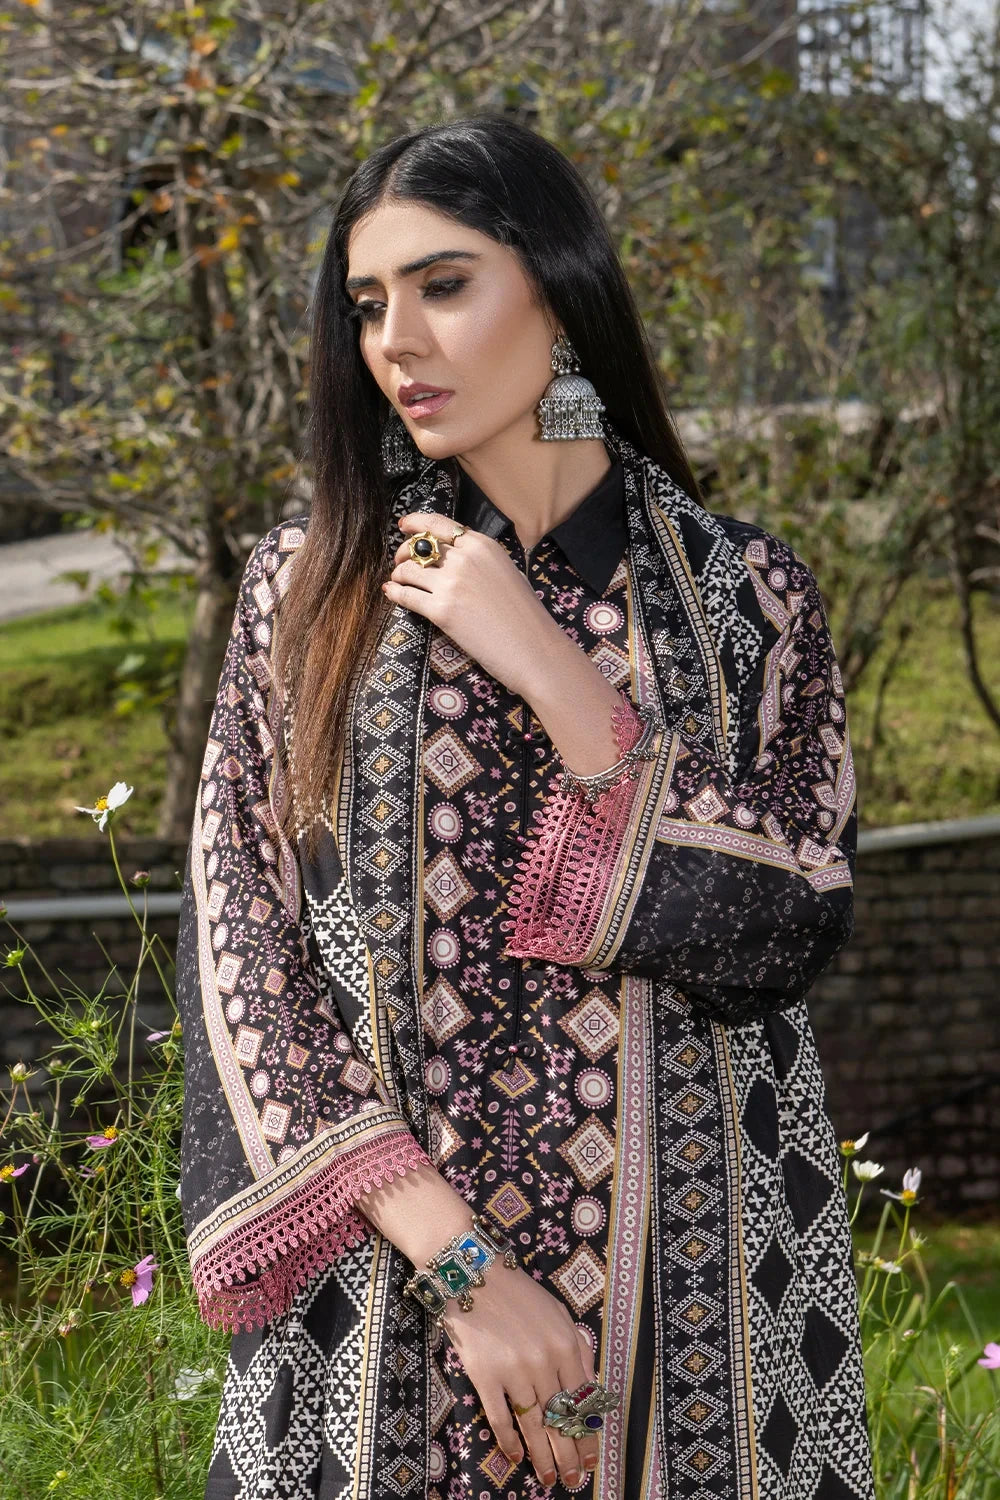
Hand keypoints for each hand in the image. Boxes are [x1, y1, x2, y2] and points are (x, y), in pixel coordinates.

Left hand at [383, 514, 562, 698]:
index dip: (416, 523)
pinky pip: (406, 595)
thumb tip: (453, 554)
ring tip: (399, 582)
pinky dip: (395, 593)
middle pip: (418, 546)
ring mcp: (451, 585)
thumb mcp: (506, 571)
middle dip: (403, 553)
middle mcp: (464, 559)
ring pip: (407, 570)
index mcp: (481, 546)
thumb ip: (480, 559)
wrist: (534, 649)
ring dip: (398, 575)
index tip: (404, 527)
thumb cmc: (525, 615)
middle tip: (400, 563)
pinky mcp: (442, 611)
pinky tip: (391, 593)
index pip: (438, 524)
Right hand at [440, 1258, 602, 1487]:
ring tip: (549, 1479)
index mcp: (566, 1345)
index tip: (590, 1460)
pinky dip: (509, 1441)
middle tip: (573, 1482)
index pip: (582, 1401)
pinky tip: (516, 1457)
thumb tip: (590, 1386)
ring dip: (542, 1457)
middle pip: (560, 1419)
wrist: (474, 1274)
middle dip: (568, 1455)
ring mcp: (514, 1370)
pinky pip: (501, 1417)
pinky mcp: (485, 1376)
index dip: (587, 1435)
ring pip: (533, 1425)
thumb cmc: (519, 1294)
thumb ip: (577, 1348)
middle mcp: (544, 1361)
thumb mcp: (559, 1313)